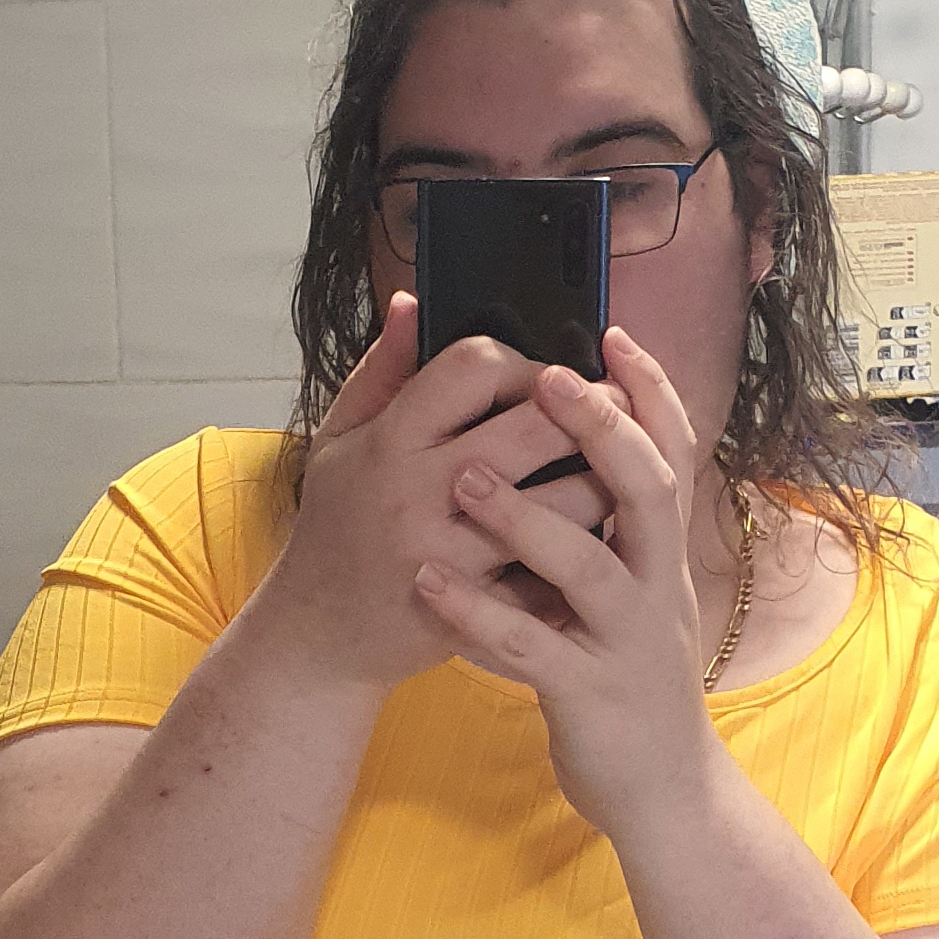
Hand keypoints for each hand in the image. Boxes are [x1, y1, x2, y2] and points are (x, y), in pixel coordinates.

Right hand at [265, 292, 624, 694]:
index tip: (546, 377)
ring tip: (620, 474)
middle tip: (616, 408)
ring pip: (560, 505)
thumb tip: (411, 303)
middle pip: (533, 427)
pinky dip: (582, 555)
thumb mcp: (337, 440)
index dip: (525, 360)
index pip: (477, 366)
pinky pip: (552, 574)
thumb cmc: (334, 529)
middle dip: (588, 410)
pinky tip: (599, 541)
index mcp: (391, 440)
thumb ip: (379, 372)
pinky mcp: (478, 609)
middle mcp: (421, 492)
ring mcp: (453, 554)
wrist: (318, 635)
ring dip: (603, 484)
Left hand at [411, 326, 716, 834]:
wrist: (663, 791)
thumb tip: (572, 458)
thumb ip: (607, 531)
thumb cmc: (626, 680)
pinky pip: (534, 650)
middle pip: (648, 492)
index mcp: (663, 558)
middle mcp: (659, 589)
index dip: (650, 395)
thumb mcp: (629, 598)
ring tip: (464, 479)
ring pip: (591, 568)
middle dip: (602, 429)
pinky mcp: (591, 697)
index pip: (673, 457)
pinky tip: (429, 585)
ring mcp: (630, 644)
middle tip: (548, 379)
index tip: (612, 335)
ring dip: (528, 517)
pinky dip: (480, 614)